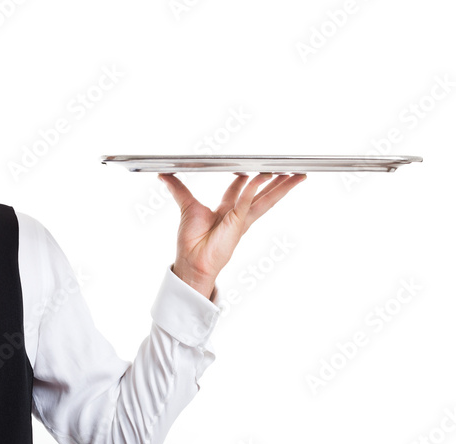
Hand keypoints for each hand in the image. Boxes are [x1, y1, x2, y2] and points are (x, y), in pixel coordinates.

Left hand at [158, 172, 306, 298]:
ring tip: (296, 176)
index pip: (240, 190)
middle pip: (262, 195)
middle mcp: (237, 215)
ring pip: (266, 199)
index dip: (245, 178)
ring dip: (281, 187)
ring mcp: (241, 219)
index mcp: (226, 212)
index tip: (251, 168)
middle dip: (276, 183)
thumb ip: (178, 189)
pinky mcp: (238, 222)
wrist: (192, 260)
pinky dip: (254, 187)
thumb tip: (164, 175)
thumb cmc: (190, 240)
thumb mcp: (186, 205)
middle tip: (289, 172)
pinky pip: (248, 200)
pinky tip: (264, 175)